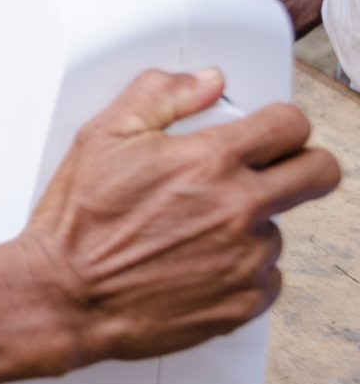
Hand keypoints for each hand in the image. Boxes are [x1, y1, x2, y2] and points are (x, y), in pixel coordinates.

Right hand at [18, 69, 338, 367]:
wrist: (66, 295)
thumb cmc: (78, 222)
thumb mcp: (102, 136)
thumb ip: (159, 94)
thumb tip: (204, 81)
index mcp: (209, 161)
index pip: (290, 125)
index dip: (280, 122)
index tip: (268, 131)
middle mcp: (237, 209)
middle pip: (318, 173)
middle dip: (302, 163)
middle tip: (272, 169)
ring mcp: (245, 259)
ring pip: (281, 229)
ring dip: (251, 224)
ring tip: (197, 227)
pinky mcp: (241, 303)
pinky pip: (266, 278)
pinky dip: (240, 269)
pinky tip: (198, 261)